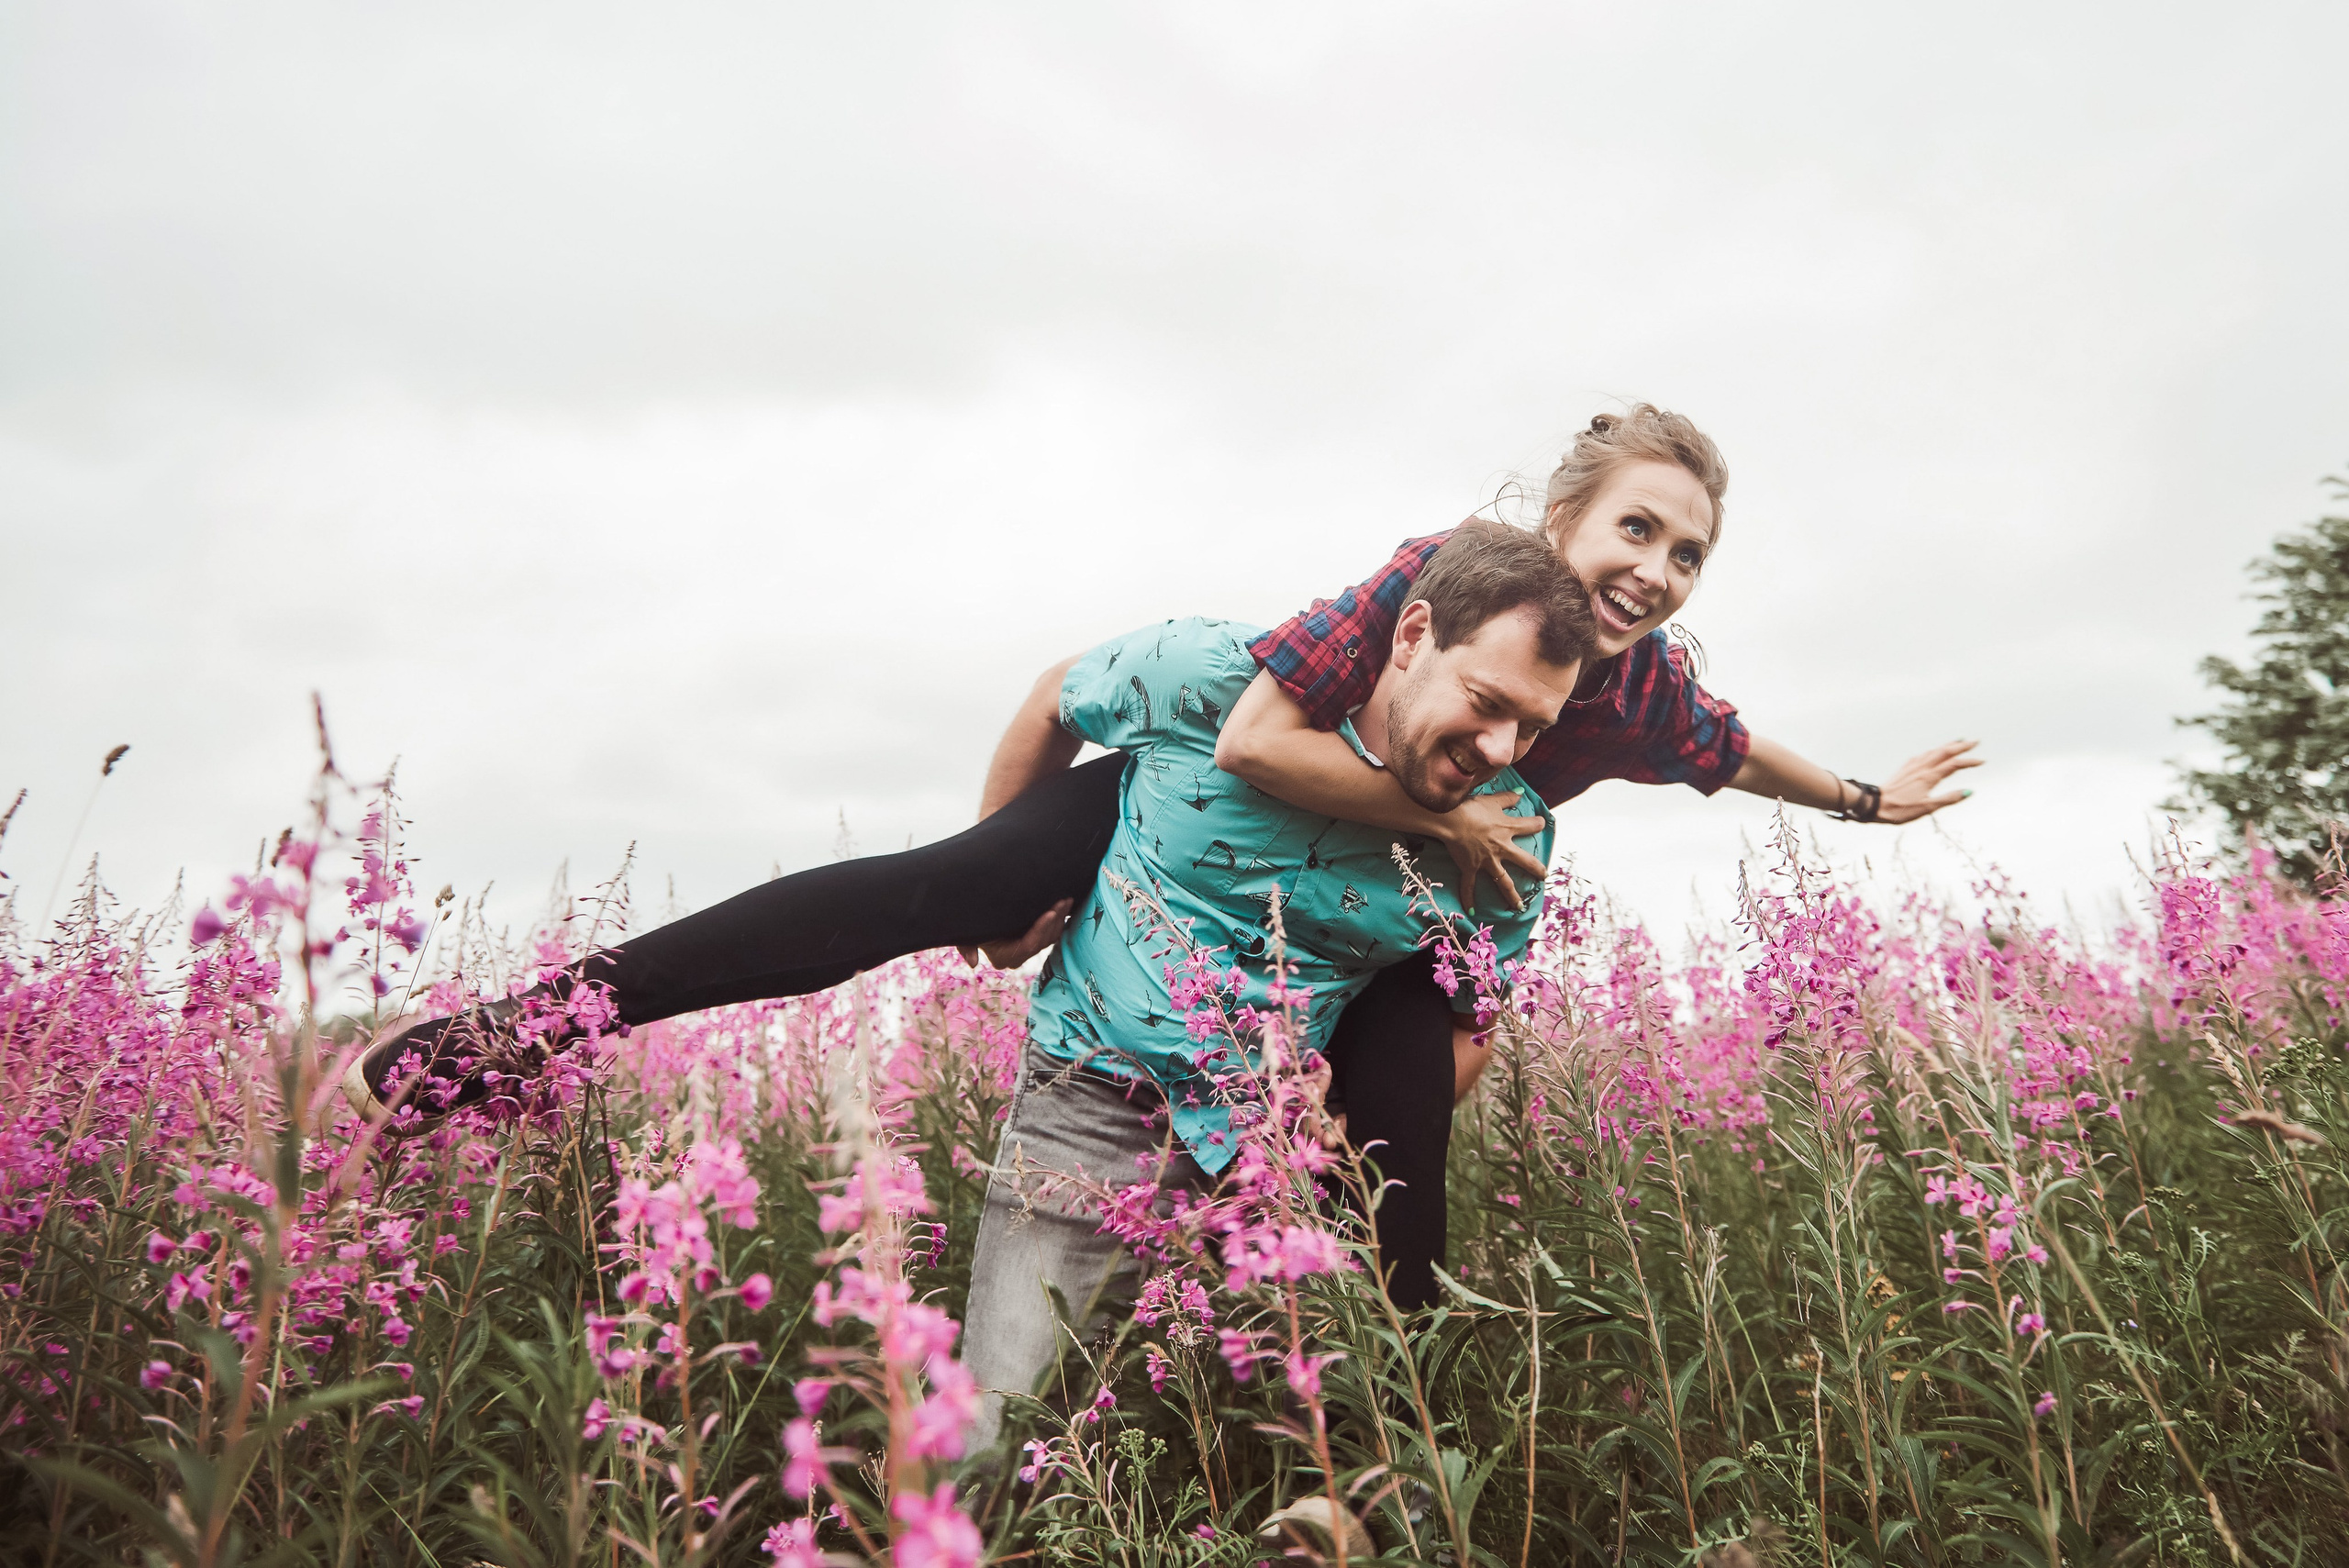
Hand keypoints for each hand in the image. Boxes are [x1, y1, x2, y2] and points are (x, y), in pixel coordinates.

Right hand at [958, 898, 1074, 970]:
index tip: (1050, 913)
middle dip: (1055, 920)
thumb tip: (973, 964)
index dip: (1041, 930)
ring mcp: (1028, 950)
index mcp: (1004, 957)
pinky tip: (1065, 905)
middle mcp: (1018, 957)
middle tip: (1062, 900)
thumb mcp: (964, 935)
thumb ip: (965, 948)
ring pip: (1051, 937)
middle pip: (1043, 941)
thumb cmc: (970, 923)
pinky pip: (1052, 933)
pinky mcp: (1036, 940)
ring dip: (1060, 918)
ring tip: (1066, 899)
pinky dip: (1059, 919)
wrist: (976, 914)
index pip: (1028, 945)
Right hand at [1432, 791, 1548, 911]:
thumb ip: (1508, 798)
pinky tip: (1471, 911)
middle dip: (1536, 869)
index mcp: (1508, 829)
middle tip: (1543, 876)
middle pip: (1525, 861)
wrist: (1451, 820)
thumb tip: (1521, 794)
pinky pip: (1469, 886)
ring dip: (1511, 895)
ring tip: (1519, 906)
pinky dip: (1469, 899)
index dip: (1537, 824)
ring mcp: (1487, 861)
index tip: (1541, 823)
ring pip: (1503, 881)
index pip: (1530, 826)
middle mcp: (1502, 848)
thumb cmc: (1472, 808)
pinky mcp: (1470, 868)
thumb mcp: (1492, 800)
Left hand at [1873, 740, 1982, 823]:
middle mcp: (1922, 768)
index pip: (1954, 765)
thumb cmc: (1899, 809)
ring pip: (1933, 751)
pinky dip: (1933, 751)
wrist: (1874, 804)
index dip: (1969, 762)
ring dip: (1947, 745)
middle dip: (1961, 746)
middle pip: (1945, 752)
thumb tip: (1969, 792)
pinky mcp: (1904, 769)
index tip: (1982, 761)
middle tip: (1975, 741)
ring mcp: (1912, 766)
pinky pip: (1922, 755)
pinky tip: (1932, 752)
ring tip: (1958, 741)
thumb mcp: (1927, 808)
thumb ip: (1948, 799)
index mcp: (1929, 777)